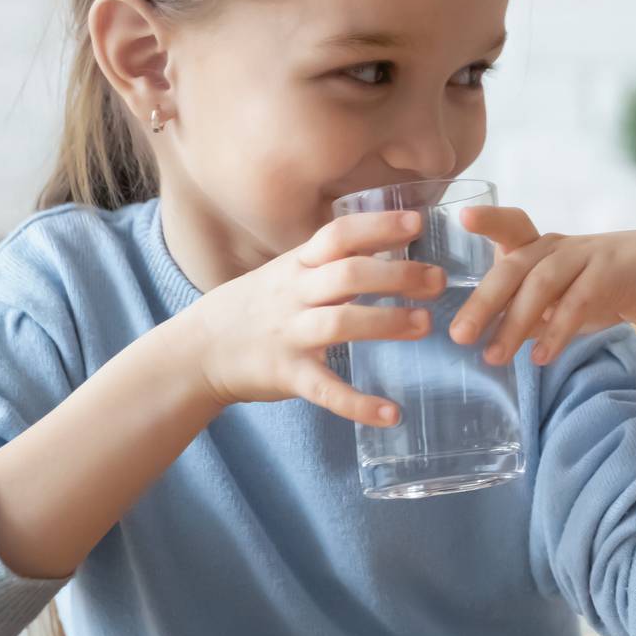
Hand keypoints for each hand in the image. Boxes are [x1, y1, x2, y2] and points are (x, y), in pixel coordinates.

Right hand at [174, 210, 442, 426]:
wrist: (196, 352)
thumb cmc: (252, 308)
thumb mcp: (285, 273)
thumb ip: (329, 261)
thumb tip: (385, 241)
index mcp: (296, 266)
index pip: (338, 235)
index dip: (377, 226)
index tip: (418, 222)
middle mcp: (294, 295)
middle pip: (348, 275)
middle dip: (397, 275)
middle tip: (439, 280)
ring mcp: (289, 335)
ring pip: (340, 323)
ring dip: (386, 323)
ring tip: (425, 324)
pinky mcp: (287, 375)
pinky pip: (325, 389)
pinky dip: (358, 404)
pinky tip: (391, 413)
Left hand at [448, 208, 635, 364]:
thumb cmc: (601, 285)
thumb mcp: (558, 298)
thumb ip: (525, 312)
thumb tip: (485, 339)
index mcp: (539, 247)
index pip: (509, 226)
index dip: (488, 220)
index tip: (463, 218)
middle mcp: (556, 246)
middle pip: (513, 267)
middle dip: (483, 302)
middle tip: (459, 336)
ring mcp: (584, 256)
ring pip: (541, 285)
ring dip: (514, 323)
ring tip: (494, 357)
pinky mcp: (609, 273)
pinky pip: (577, 302)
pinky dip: (557, 331)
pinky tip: (541, 357)